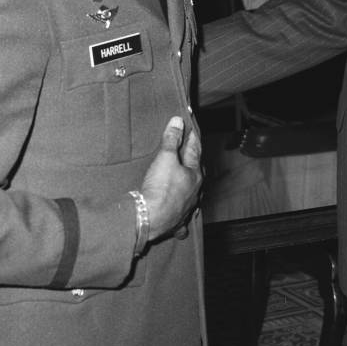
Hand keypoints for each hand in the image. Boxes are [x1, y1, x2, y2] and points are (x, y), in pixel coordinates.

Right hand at [140, 116, 202, 240]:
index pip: (195, 152)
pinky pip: (183, 222)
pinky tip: (183, 224)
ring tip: (190, 185)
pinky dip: (183, 220)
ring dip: (191, 189)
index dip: (192, 141)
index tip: (192, 132)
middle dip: (194, 163)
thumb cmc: (160, 186)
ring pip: (193, 197)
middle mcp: (195, 192)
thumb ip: (172, 139)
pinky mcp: (177, 223)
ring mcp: (187, 209)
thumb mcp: (165, 157)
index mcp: (194, 175)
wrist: (149, 218)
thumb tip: (178, 121)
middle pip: (197, 174)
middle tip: (191, 155)